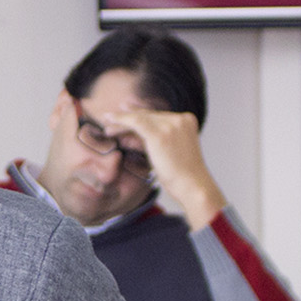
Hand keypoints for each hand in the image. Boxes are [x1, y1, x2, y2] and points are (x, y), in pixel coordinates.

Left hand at [103, 107, 226, 231]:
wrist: (193, 187)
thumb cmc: (182, 177)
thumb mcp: (167, 153)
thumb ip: (153, 142)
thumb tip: (129, 136)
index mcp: (187, 121)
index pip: (158, 116)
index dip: (139, 116)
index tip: (125, 113)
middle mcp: (180, 119)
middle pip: (149, 116)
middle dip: (129, 117)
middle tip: (111, 117)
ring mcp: (171, 124)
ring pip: (140, 118)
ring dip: (121, 120)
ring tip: (106, 124)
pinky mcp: (160, 133)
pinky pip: (136, 122)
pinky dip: (121, 121)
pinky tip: (110, 123)